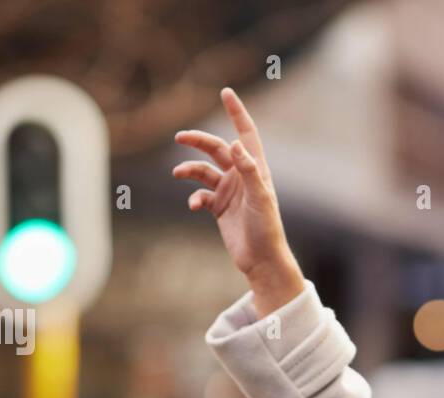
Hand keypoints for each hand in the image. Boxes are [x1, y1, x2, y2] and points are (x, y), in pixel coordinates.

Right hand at [173, 88, 302, 308]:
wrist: (261, 259)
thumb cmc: (266, 228)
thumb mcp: (259, 198)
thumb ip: (248, 170)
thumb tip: (234, 144)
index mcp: (255, 169)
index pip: (245, 133)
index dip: (237, 112)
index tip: (226, 92)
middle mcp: (241, 176)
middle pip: (216, 149)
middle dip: (198, 141)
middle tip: (179, 137)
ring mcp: (229, 192)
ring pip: (203, 171)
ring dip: (189, 170)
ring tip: (177, 173)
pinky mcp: (219, 208)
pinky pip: (200, 195)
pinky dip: (193, 198)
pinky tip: (193, 206)